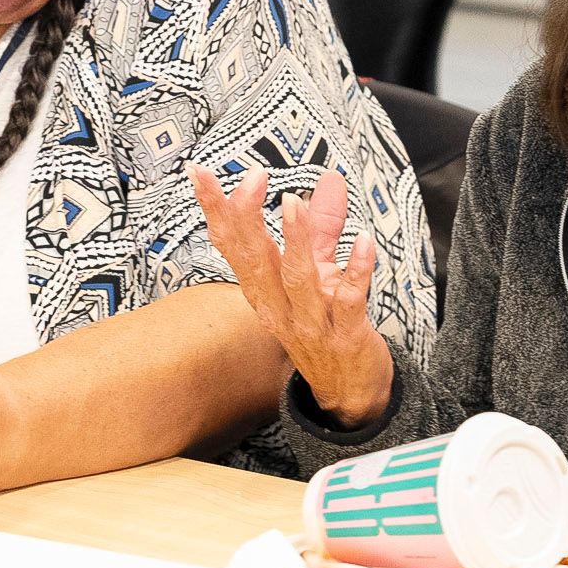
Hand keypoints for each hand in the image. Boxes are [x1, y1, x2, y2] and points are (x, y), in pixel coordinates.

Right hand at [190, 165, 395, 425]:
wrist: (350, 394)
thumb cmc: (328, 328)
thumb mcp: (321, 274)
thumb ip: (324, 225)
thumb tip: (329, 178)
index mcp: (264, 292)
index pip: (233, 247)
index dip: (217, 211)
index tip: (203, 173)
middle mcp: (280, 309)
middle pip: (257, 261)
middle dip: (248, 219)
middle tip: (250, 179)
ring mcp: (311, 325)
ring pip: (298, 281)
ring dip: (295, 242)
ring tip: (293, 203)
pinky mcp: (346, 337)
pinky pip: (349, 302)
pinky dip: (356, 272)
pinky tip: (364, 242)